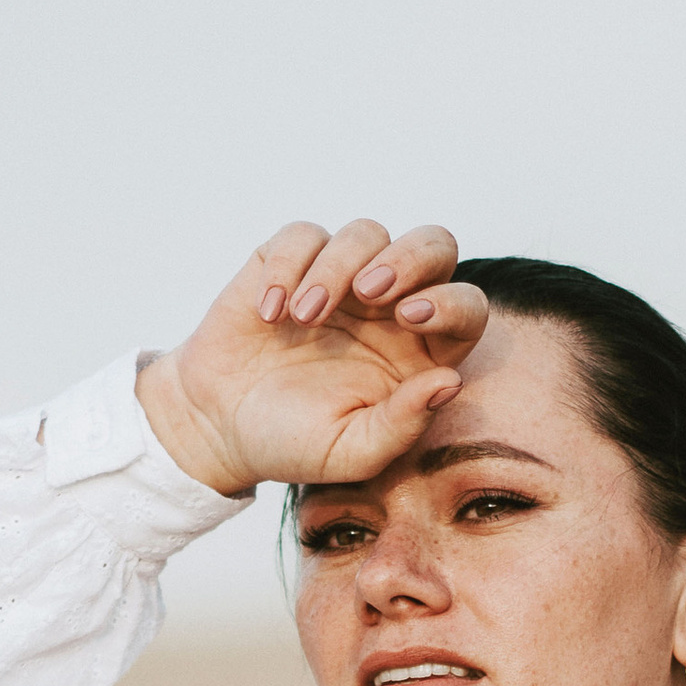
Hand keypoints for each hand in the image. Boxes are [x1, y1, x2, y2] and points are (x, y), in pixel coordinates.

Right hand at [136, 221, 489, 497]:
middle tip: (370, 291)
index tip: (410, 317)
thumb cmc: (295, 443)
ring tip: (304, 318)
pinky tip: (269, 314)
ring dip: (336, 268)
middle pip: (434, 246)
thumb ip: (403, 424)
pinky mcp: (292, 260)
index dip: (450, 302)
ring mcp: (343, 278)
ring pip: (366, 234)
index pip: (465, 307)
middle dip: (410, 258)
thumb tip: (450, 381)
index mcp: (421, 350)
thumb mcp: (352, 451)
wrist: (220, 428)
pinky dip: (287, 266)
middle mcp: (391, 305)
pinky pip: (304, 235)